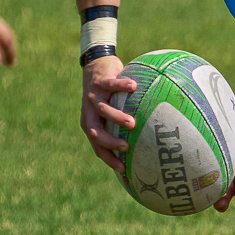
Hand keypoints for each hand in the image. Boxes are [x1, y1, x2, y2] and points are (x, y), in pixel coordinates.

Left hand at [80, 57, 136, 173]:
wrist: (95, 65)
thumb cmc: (109, 94)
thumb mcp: (111, 110)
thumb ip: (120, 125)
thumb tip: (145, 141)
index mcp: (91, 123)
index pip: (97, 146)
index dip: (108, 158)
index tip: (124, 168)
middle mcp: (89, 112)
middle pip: (95, 132)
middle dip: (109, 142)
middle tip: (126, 147)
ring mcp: (93, 96)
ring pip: (102, 109)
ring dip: (116, 117)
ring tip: (132, 123)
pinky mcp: (100, 81)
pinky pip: (111, 84)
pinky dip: (122, 86)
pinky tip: (135, 87)